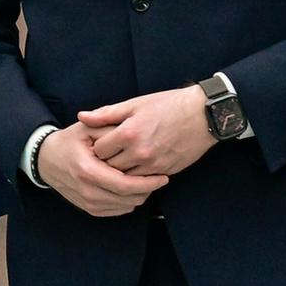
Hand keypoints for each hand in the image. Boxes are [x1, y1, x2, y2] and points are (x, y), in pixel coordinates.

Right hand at [35, 122, 169, 217]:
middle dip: (148, 189)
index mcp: (88, 170)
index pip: (125, 184)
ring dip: (139, 196)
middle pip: (129, 198)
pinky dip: (128, 202)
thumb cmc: (69, 141)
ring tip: (146, 182)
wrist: (46, 159)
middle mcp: (87, 191)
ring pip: (125, 206)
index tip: (164, 176)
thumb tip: (136, 136)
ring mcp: (87, 202)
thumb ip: (110, 130)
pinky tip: (132, 189)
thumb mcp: (87, 129)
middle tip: (158, 178)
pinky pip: (117, 211)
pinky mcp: (88, 208)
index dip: (148, 183)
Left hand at [78, 86, 213, 176]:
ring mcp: (153, 164)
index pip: (99, 150)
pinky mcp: (164, 172)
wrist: (203, 115)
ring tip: (117, 163)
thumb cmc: (168, 105)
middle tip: (102, 157)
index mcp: (129, 133)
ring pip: (124, 178)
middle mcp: (139, 152)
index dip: (95, 147)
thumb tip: (82, 117)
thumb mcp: (135, 104)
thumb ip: (106, 113)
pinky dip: (135, 177)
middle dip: (104, 163)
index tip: (96, 144)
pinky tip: (134, 168)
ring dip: (119, 173)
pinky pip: (142, 181)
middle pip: (109, 167)